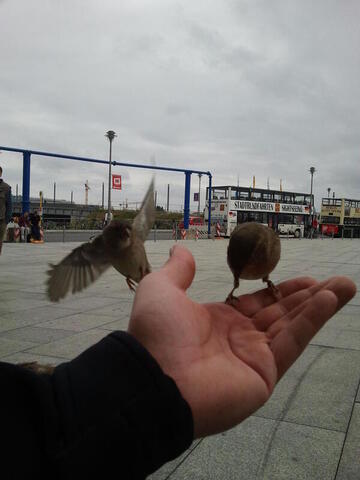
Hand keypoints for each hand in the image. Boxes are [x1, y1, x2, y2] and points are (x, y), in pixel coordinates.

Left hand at [128, 245, 355, 437]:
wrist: (154, 379)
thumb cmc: (157, 332)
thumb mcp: (162, 290)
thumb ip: (178, 271)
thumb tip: (182, 249)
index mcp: (219, 321)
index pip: (258, 303)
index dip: (280, 290)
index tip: (304, 279)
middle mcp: (239, 339)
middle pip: (281, 313)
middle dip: (307, 296)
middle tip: (335, 281)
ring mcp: (253, 357)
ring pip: (292, 326)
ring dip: (320, 305)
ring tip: (345, 285)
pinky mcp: (265, 374)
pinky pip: (292, 342)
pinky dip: (312, 320)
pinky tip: (329, 299)